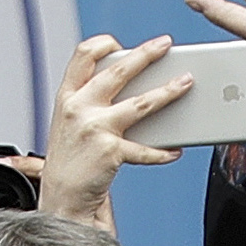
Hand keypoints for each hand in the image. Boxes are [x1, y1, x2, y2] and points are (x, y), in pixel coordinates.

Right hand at [39, 35, 191, 231]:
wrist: (60, 202)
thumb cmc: (68, 164)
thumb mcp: (67, 125)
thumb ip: (87, 101)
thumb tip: (123, 83)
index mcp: (67, 97)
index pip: (84, 55)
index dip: (105, 44)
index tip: (122, 45)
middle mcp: (78, 108)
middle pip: (118, 70)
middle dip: (146, 54)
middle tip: (165, 45)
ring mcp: (94, 128)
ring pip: (141, 103)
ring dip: (168, 91)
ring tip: (184, 83)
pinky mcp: (110, 151)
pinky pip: (145, 148)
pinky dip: (162, 152)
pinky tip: (174, 151)